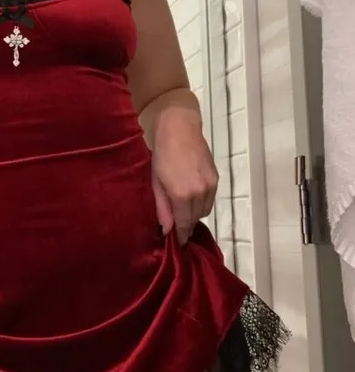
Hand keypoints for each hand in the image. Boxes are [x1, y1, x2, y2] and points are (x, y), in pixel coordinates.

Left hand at [152, 109, 217, 245]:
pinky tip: (191, 196)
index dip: (180, 236)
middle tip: (176, 225)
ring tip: (183, 209)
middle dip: (186, 224)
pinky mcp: (216, 178)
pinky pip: (210, 199)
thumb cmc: (161, 155)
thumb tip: (167, 230)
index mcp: (183, 196)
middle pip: (195, 219)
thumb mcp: (156, 183)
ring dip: (195, 213)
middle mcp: (200, 193)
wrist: (180, 129)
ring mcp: (211, 185)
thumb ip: (162, 208)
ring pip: (205, 210)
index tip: (177, 243)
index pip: (184, 225)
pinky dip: (202, 202)